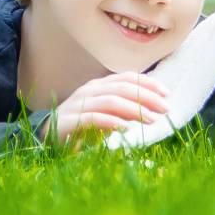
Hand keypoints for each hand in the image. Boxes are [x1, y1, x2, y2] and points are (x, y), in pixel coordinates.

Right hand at [47, 72, 171, 143]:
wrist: (48, 137)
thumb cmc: (83, 127)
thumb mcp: (107, 115)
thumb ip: (125, 110)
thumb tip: (153, 110)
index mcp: (100, 86)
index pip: (127, 78)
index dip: (148, 83)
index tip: (167, 94)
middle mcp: (90, 90)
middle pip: (122, 87)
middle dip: (147, 97)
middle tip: (165, 109)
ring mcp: (79, 104)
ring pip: (110, 100)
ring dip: (134, 109)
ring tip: (151, 120)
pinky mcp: (70, 120)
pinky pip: (94, 118)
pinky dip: (112, 122)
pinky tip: (127, 129)